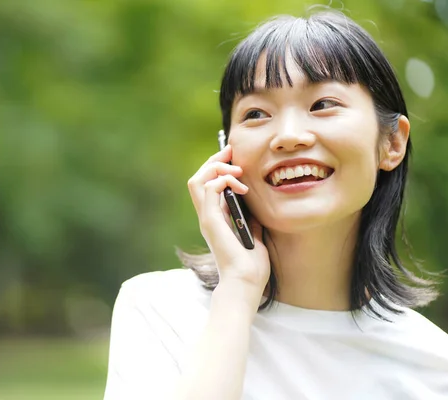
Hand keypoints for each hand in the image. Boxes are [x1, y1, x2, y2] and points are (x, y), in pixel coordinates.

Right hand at [187, 144, 270, 291]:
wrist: (246, 282)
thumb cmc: (251, 266)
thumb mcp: (254, 235)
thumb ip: (251, 220)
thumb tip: (256, 207)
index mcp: (215, 219)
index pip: (207, 185)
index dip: (217, 168)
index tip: (234, 157)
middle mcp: (207, 216)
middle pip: (197, 178)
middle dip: (214, 160)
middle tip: (231, 151)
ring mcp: (207, 218)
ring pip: (197, 180)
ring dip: (216, 169)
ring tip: (237, 171)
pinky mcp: (210, 221)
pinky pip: (208, 190)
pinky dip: (222, 181)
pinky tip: (240, 186)